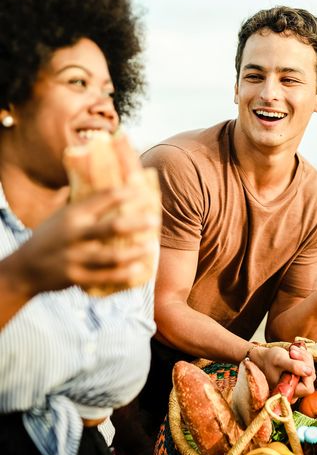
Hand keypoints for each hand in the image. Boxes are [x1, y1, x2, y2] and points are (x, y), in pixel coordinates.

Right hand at [8, 186, 159, 296]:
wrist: (24, 269)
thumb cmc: (48, 237)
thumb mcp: (57, 215)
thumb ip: (76, 200)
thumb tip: (91, 177)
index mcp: (72, 215)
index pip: (103, 199)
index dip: (125, 194)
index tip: (142, 191)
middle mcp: (74, 235)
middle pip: (113, 228)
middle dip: (137, 223)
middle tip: (154, 220)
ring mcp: (75, 258)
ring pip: (112, 256)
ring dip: (135, 252)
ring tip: (151, 246)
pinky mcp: (76, 277)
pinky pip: (105, 277)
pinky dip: (124, 274)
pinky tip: (139, 269)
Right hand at [252, 344, 315, 399]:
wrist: (263, 358)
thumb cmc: (268, 360)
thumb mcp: (279, 360)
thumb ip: (293, 366)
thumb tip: (309, 371)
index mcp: (288, 393)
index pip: (308, 388)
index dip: (305, 373)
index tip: (295, 358)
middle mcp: (295, 391)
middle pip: (310, 377)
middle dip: (304, 361)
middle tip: (293, 351)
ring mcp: (298, 384)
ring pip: (310, 371)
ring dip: (304, 357)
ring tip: (292, 350)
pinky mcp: (299, 376)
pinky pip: (308, 367)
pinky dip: (303, 357)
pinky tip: (294, 352)